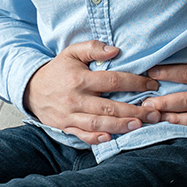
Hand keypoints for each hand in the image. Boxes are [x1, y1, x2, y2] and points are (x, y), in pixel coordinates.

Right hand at [24, 40, 160, 144]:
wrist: (31, 89)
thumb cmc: (58, 70)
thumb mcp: (72, 52)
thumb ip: (93, 48)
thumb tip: (115, 50)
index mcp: (79, 79)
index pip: (112, 81)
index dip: (134, 83)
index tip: (152, 85)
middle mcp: (75, 98)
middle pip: (108, 106)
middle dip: (134, 110)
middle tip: (154, 112)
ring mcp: (70, 115)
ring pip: (98, 123)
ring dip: (120, 125)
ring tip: (139, 125)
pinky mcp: (66, 127)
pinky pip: (82, 135)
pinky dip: (96, 138)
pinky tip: (110, 137)